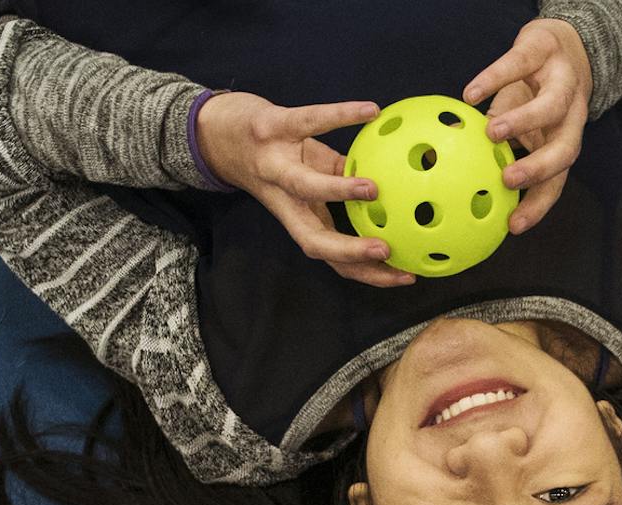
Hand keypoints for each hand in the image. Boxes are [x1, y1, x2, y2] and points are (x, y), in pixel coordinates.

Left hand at [196, 92, 414, 287]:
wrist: (217, 129)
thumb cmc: (273, 155)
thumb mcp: (309, 173)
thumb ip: (343, 181)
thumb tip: (393, 186)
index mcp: (296, 214)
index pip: (331, 256)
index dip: (365, 272)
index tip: (404, 276)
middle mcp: (282, 199)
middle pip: (312, 239)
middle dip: (349, 251)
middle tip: (386, 251)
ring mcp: (272, 164)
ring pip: (302, 185)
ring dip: (337, 191)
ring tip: (372, 189)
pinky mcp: (269, 127)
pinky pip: (308, 121)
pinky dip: (340, 115)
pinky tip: (370, 111)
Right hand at [464, 18, 592, 233]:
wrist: (559, 41)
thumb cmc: (534, 95)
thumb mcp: (519, 127)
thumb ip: (493, 151)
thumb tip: (447, 177)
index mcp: (562, 142)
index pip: (555, 182)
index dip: (537, 206)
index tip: (513, 225)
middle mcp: (570, 118)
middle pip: (567, 150)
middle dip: (539, 169)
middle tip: (507, 180)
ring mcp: (561, 82)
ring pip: (552, 106)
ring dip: (523, 121)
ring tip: (491, 133)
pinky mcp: (543, 49)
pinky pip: (520, 65)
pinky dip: (494, 79)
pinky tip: (470, 94)